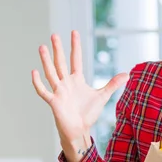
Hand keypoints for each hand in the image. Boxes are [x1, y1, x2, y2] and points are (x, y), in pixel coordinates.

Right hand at [32, 31, 128, 161]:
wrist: (80, 129)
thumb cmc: (88, 113)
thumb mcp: (102, 96)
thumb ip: (113, 84)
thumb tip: (127, 74)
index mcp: (77, 80)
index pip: (75, 59)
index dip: (75, 46)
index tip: (74, 32)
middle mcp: (66, 83)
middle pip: (61, 62)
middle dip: (58, 49)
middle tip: (54, 34)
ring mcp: (59, 91)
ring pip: (51, 73)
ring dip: (46, 61)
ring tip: (42, 47)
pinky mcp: (54, 102)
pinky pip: (43, 91)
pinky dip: (38, 83)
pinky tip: (35, 72)